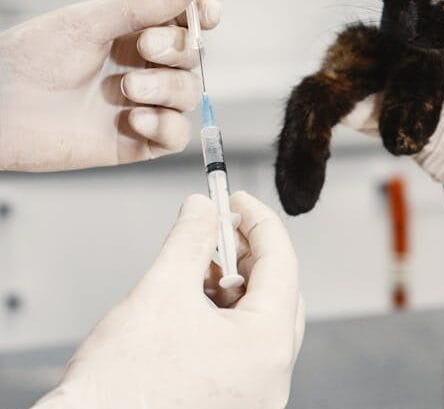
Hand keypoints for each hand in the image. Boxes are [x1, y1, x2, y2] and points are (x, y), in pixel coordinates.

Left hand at [0, 0, 221, 171]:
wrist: (4, 110)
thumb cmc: (31, 60)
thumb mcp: (89, 21)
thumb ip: (143, 6)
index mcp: (130, 34)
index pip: (182, 25)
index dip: (200, 17)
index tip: (205, 14)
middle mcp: (140, 68)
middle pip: (191, 59)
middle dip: (176, 52)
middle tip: (145, 48)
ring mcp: (142, 106)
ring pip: (188, 95)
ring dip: (166, 89)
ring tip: (128, 90)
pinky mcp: (138, 142)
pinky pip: (177, 136)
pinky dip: (165, 126)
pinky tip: (134, 120)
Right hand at [2, 193, 304, 408]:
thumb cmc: (122, 376)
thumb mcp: (162, 287)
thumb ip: (192, 238)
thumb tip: (205, 208)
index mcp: (267, 345)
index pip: (282, 265)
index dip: (260, 224)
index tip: (239, 201)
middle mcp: (274, 381)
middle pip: (279, 299)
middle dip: (250, 262)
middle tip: (218, 236)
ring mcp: (258, 407)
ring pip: (262, 335)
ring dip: (238, 299)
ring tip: (197, 279)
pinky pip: (248, 367)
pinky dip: (230, 336)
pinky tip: (196, 321)